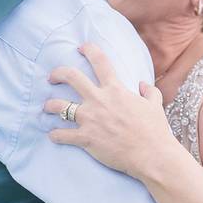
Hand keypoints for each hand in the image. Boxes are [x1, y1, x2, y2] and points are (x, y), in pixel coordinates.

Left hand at [44, 43, 176, 178]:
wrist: (151, 154)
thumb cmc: (155, 130)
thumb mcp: (155, 105)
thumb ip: (149, 91)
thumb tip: (143, 84)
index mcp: (115, 89)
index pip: (100, 61)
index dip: (89, 50)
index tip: (81, 48)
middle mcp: (99, 100)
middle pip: (71, 77)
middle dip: (57, 74)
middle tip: (52, 77)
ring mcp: (90, 119)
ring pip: (59, 106)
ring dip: (50, 105)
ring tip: (47, 107)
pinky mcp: (85, 138)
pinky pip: (61, 135)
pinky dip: (55, 135)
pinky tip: (53, 135)